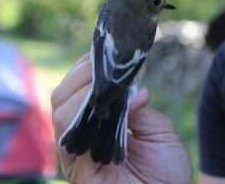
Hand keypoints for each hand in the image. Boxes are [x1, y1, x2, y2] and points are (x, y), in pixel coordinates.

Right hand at [51, 54, 192, 183]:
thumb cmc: (164, 174)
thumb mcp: (159, 134)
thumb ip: (140, 110)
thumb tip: (132, 89)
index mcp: (93, 126)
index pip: (76, 90)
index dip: (86, 68)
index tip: (106, 53)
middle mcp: (79, 137)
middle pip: (61, 97)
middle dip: (81, 74)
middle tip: (106, 64)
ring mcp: (75, 153)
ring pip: (60, 111)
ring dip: (82, 89)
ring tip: (105, 80)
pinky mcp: (77, 168)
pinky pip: (69, 134)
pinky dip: (81, 110)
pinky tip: (103, 101)